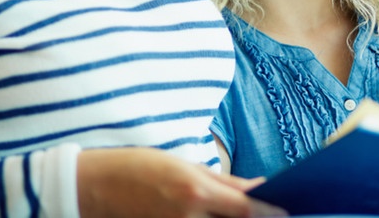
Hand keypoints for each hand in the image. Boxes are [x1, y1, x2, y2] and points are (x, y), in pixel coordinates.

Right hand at [76, 147, 285, 216]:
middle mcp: (188, 216)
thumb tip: (258, 187)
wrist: (92, 187)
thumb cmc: (137, 167)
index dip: (271, 213)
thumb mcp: (183, 164)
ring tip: (239, 213)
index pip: (246, 210)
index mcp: (195, 191)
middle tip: (269, 212)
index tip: (286, 210)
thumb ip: (224, 181)